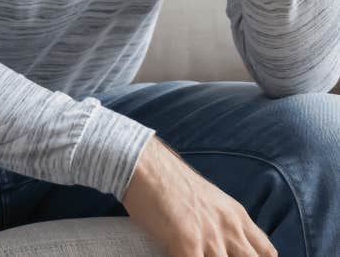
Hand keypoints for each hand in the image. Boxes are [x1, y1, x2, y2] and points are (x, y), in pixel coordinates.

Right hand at [123, 137, 276, 256]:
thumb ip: (220, 222)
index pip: (267, 254)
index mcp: (236, 215)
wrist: (141, 161)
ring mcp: (210, 236)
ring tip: (193, 254)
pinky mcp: (188, 242)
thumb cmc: (165, 178)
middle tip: (212, 256)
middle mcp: (229, 227)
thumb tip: (222, 245)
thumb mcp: (206, 198)